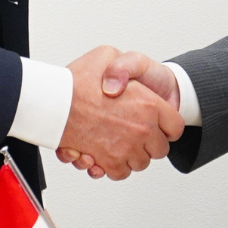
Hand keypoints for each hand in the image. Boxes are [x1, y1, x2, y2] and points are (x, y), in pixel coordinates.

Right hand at [56, 46, 183, 180]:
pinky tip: (106, 154)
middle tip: (135, 133)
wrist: (53, 100)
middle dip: (150, 143)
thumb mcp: (107, 54)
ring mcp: (126, 148)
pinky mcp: (109, 162)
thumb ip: (126, 64)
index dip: (167, 125)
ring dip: (131, 155)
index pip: (175, 126)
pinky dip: (114, 167)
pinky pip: (120, 173)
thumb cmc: (78, 79)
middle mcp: (141, 129)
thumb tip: (129, 84)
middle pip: (160, 149)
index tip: (158, 124)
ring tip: (118, 142)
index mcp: (149, 104)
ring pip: (140, 163)